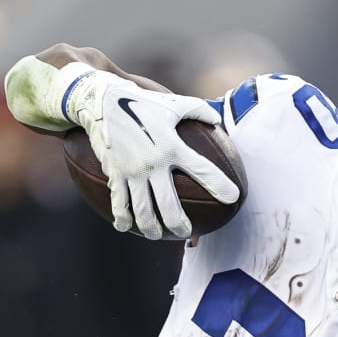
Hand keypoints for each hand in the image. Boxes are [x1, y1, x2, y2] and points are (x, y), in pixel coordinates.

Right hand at [64, 71, 239, 239]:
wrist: (104, 101)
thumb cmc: (143, 103)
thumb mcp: (173, 103)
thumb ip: (198, 110)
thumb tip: (217, 120)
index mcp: (172, 146)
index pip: (202, 169)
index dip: (219, 185)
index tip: (233, 198)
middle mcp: (154, 163)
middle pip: (169, 205)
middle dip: (180, 224)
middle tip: (186, 232)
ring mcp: (133, 172)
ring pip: (143, 211)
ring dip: (151, 229)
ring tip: (157, 235)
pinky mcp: (116, 174)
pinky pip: (119, 203)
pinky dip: (122, 218)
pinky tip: (124, 227)